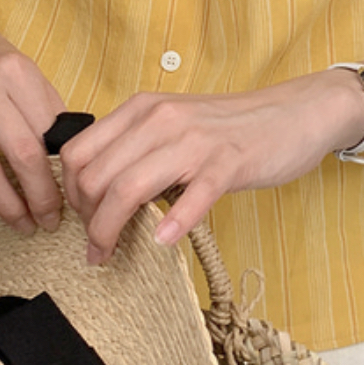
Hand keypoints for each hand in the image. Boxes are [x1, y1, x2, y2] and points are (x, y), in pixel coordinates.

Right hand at [0, 12, 65, 234]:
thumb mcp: (26, 72)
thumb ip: (48, 112)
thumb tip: (71, 162)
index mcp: (13, 72)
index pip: (48, 135)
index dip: (64, 173)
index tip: (71, 196)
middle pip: (20, 155)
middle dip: (41, 197)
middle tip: (51, 220)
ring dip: (7, 207)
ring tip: (24, 225)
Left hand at [59, 71, 363, 264]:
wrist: (293, 113)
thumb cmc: (231, 128)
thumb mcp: (172, 125)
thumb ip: (136, 148)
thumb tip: (97, 192)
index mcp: (140, 109)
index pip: (76, 152)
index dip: (69, 193)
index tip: (83, 220)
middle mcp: (159, 119)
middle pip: (95, 176)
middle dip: (87, 221)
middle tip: (97, 247)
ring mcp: (194, 140)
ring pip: (129, 188)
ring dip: (111, 231)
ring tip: (111, 255)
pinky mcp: (228, 163)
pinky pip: (192, 197)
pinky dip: (172, 223)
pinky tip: (164, 242)